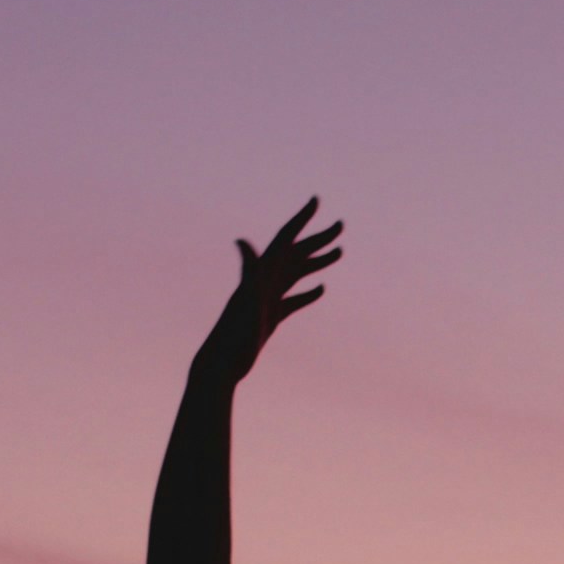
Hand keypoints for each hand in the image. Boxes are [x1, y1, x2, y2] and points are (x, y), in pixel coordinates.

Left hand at [192, 198, 342, 389]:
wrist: (222, 363)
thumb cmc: (233, 333)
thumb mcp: (246, 298)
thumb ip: (248, 269)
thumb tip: (240, 240)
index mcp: (262, 271)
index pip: (285, 238)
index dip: (301, 218)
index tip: (315, 200)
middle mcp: (265, 280)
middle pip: (296, 252)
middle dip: (318, 237)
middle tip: (341, 225)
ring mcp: (268, 298)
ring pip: (297, 273)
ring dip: (317, 261)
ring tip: (340, 252)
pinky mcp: (271, 316)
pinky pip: (294, 300)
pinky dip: (308, 292)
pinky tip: (321, 290)